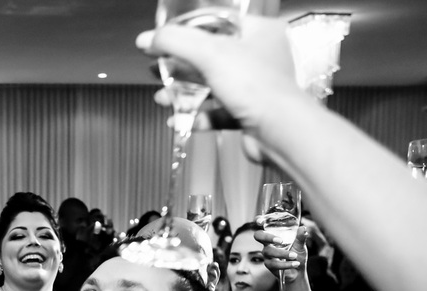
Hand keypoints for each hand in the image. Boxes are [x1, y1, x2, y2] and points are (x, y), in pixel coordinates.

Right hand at [139, 17, 303, 159]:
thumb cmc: (258, 87)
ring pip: (212, 85)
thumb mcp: (210, 53)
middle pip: (210, 55)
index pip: (217, 22)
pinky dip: (195, 115)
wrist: (280, 132)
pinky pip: (216, 112)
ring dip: (184, 92)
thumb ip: (174, 41)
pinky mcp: (248, 113)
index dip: (188, 28)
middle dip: (180, 64)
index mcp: (259, 32)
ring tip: (162, 96)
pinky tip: (178, 118)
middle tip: (158, 67)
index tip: (165, 38)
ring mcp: (254, 87)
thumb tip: (147, 38)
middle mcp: (259, 57)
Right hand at [253, 226, 305, 272]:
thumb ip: (301, 237)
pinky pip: (274, 264)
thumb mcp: (301, 245)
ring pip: (269, 251)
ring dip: (283, 254)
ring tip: (295, 256)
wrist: (298, 271)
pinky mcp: (269, 264)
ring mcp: (267, 254)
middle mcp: (268, 243)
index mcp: (274, 234)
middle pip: (259, 236)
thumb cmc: (297, 255)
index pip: (263, 225)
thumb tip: (303, 228)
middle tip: (280, 240)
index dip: (258, 221)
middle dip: (268, 237)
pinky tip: (295, 264)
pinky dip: (286, 264)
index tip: (260, 221)